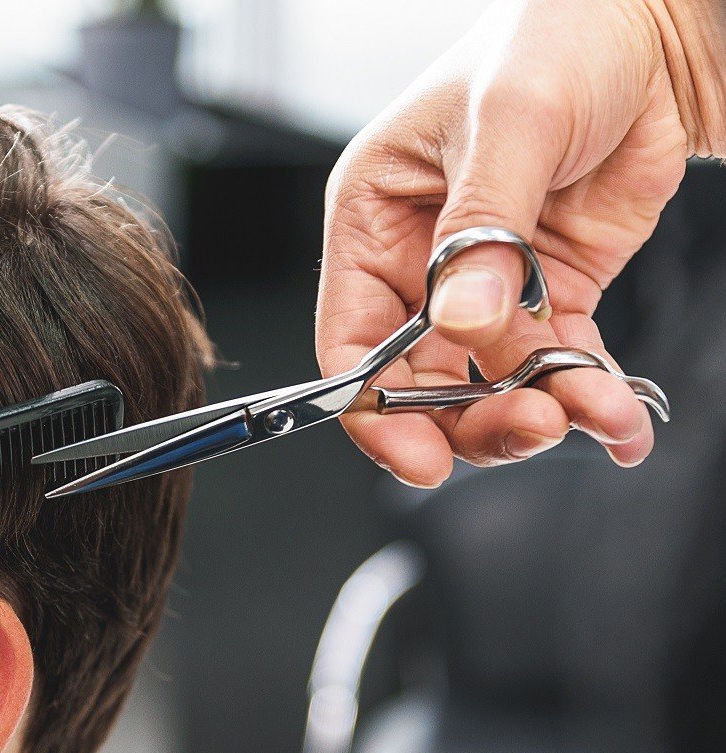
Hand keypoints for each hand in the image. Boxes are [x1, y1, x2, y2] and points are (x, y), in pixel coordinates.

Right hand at [318, 0, 725, 485]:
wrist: (655, 25)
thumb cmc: (555, 36)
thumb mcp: (509, 123)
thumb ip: (483, 229)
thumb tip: (462, 321)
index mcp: (373, 220)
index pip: (351, 342)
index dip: (375, 410)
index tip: (420, 456)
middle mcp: (418, 262)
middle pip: (420, 383)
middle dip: (475, 417)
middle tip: (533, 425)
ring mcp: (486, 284)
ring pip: (492, 385)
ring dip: (544, 411)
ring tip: (596, 411)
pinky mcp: (548, 290)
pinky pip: (558, 365)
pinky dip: (589, 399)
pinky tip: (617, 420)